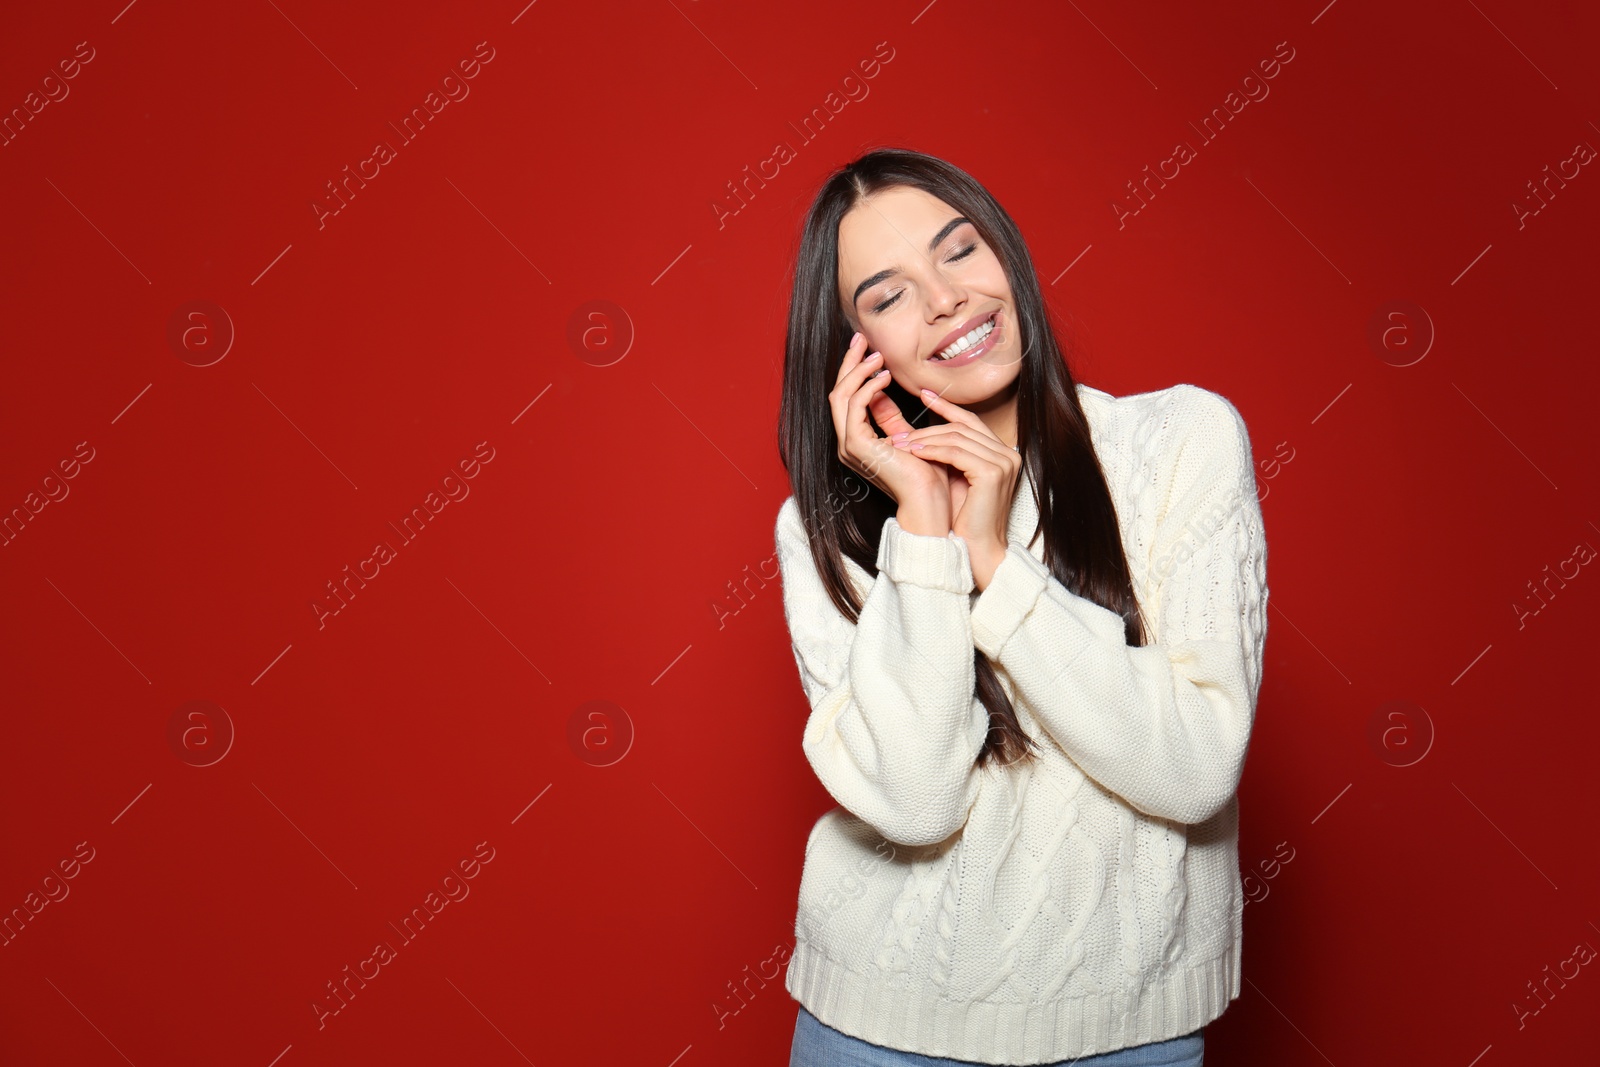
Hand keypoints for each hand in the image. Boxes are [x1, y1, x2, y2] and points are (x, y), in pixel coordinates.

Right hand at [829, 333, 954, 530]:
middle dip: (849, 362)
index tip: (869, 348)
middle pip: (837, 392)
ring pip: (841, 396)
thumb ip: (890, 417)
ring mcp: (849, 445)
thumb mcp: (907, 436)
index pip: (847, 397)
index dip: (855, 370)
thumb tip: (884, 391)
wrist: (931, 501)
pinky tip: (885, 377)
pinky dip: (867, 387)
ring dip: (858, 371)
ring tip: (877, 356)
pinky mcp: (857, 446)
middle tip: (863, 338)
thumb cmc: (927, 475)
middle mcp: (848, 443)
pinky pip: (855, 407)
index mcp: (857, 441)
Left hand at [890, 387, 1020, 587]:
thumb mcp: (955, 478)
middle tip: (900, 431)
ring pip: (957, 437)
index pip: (971, 420)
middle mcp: (1008, 453)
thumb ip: (947, 453)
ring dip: (925, 439)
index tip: (922, 394)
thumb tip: (922, 432)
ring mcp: (1003, 462)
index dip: (946, 407)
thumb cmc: (964, 520)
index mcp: (1002, 453)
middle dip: (928, 426)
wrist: (977, 549)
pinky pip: (956, 452)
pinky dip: (932, 450)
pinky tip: (913, 453)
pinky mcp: (993, 473)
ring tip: (900, 444)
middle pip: (962, 426)